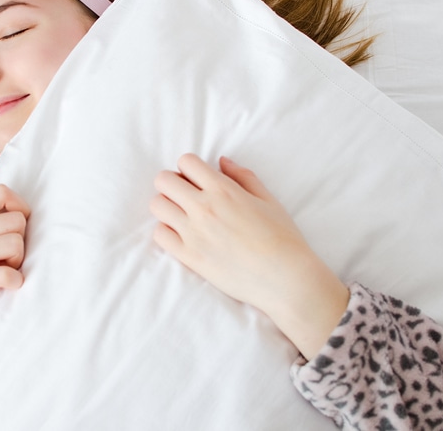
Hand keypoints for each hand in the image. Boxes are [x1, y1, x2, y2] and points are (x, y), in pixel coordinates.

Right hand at [0, 184, 29, 344]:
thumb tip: (10, 215)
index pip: (1, 192)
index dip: (19, 207)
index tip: (16, 228)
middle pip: (16, 220)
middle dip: (21, 239)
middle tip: (8, 257)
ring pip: (15, 243)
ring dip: (18, 261)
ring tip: (5, 270)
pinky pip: (7, 275)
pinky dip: (15, 281)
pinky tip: (7, 286)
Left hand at [150, 154, 348, 358]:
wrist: (285, 279)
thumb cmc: (282, 238)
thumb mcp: (268, 199)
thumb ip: (242, 176)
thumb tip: (222, 161)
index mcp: (224, 190)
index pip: (186, 162)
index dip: (189, 167)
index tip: (198, 180)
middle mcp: (204, 208)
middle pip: (163, 180)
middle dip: (173, 183)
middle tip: (187, 195)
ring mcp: (193, 233)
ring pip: (157, 205)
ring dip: (167, 205)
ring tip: (183, 215)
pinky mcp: (189, 256)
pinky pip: (159, 234)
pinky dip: (167, 231)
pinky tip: (183, 235)